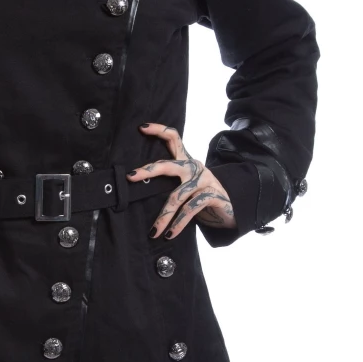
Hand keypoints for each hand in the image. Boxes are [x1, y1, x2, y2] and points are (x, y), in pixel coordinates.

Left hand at [128, 121, 236, 238]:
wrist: (231, 208)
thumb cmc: (202, 195)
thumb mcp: (187, 184)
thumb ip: (171, 180)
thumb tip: (139, 186)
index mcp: (186, 161)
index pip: (174, 138)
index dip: (159, 130)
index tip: (141, 127)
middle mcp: (194, 167)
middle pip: (168, 165)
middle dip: (149, 171)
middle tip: (131, 177)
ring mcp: (204, 180)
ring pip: (177, 196)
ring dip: (164, 216)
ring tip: (154, 232)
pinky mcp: (212, 195)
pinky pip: (190, 210)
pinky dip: (179, 224)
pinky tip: (170, 234)